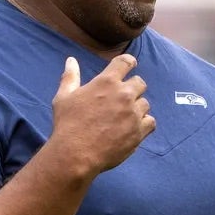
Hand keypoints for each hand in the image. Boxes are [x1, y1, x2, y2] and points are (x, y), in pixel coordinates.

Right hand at [50, 55, 155, 174]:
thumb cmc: (67, 124)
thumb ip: (70, 76)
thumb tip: (71, 60)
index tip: (130, 65)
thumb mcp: (64, 97)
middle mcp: (124, 94)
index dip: (129, 62)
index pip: (126, 62)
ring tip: (123, 118)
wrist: (76, 154)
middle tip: (122, 99)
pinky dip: (144, 124)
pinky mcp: (138, 131)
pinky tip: (132, 128)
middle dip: (133, 88)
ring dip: (137, 108)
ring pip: (145, 104)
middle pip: (140, 83)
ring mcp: (133, 113)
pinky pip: (151, 122)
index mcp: (106, 81)